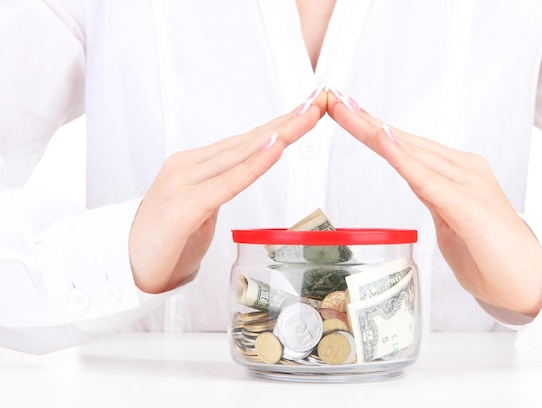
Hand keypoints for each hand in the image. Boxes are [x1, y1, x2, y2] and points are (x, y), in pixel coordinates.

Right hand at [129, 89, 326, 292]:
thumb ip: (219, 187)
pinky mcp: (183, 206)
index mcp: (195, 165)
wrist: (126, 267)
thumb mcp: (201, 209)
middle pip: (247, 141)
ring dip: (279, 134)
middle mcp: (189, 165)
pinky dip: (254, 164)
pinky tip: (275, 146)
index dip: (278, 126)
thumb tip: (243, 175)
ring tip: (307, 116)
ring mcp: (184, 182)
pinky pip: (228, 182)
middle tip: (319, 103)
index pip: (245, 142)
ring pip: (241, 154)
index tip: (307, 113)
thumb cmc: (167, 241)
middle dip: (287, 122)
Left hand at [327, 90, 541, 316]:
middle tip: (331, 98)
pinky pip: (426, 179)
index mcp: (456, 172)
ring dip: (372, 130)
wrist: (530, 282)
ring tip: (343, 109)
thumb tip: (417, 184)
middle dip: (363, 120)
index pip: (406, 145)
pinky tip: (382, 138)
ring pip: (410, 151)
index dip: (372, 128)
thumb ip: (435, 198)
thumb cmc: (490, 255)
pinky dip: (401, 157)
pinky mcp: (468, 206)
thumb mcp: (452, 221)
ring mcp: (468, 184)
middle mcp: (463, 169)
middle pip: (403, 140)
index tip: (343, 111)